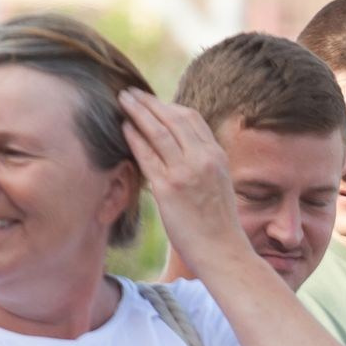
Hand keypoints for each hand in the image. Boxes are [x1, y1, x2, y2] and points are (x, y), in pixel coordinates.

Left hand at [117, 89, 244, 269]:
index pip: (192, 119)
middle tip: (130, 92)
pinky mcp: (169, 189)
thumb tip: (181, 152)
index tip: (152, 102)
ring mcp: (186, 173)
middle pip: (174, 117)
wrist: (223, 252)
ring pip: (159, 131)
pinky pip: (147, 155)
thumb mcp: (219, 185)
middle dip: (150, 102)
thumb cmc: (218, 225)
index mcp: (217, 156)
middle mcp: (204, 159)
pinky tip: (123, 128)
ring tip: (122, 100)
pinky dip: (134, 137)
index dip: (168, 106)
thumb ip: (203, 164)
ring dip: (138, 111)